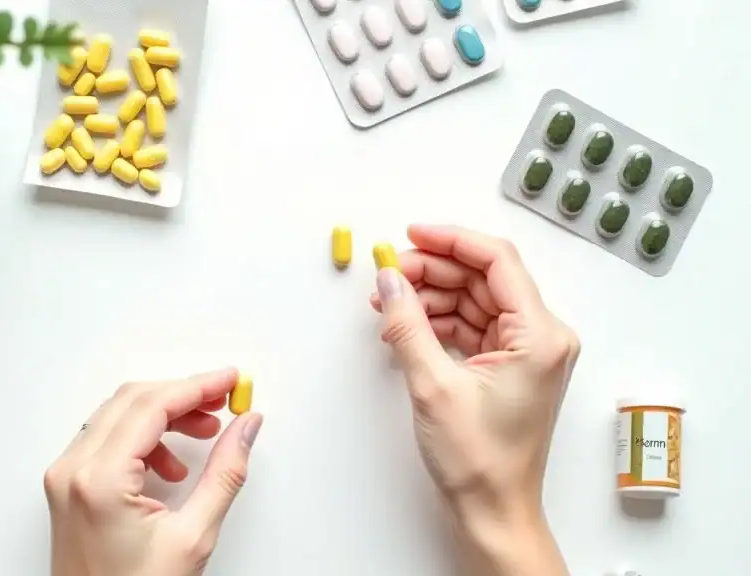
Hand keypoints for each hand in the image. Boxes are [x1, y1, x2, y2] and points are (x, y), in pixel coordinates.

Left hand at [44, 369, 262, 575]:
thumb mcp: (193, 537)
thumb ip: (225, 473)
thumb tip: (246, 428)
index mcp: (98, 480)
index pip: (152, 406)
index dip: (197, 386)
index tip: (230, 381)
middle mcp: (72, 471)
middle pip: (132, 401)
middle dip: (183, 396)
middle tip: (224, 402)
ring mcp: (64, 479)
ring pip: (118, 416)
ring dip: (165, 416)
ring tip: (205, 435)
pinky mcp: (68, 488)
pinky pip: (106, 440)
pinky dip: (144, 439)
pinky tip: (173, 465)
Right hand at [371, 225, 578, 574]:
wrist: (493, 510)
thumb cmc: (481, 462)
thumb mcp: (433, 386)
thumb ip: (407, 324)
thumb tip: (389, 279)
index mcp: (540, 336)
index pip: (497, 261)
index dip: (451, 240)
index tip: (413, 234)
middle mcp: (541, 337)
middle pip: (483, 278)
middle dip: (433, 271)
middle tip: (389, 272)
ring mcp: (526, 351)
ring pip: (475, 299)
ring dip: (431, 296)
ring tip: (389, 300)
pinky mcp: (509, 365)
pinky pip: (472, 324)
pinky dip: (438, 320)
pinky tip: (406, 322)